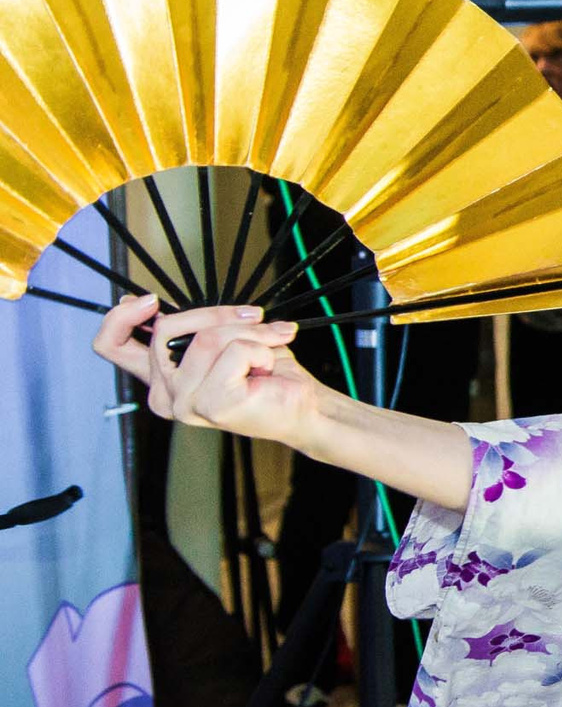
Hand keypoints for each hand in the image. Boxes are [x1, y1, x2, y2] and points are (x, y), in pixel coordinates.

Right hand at [94, 296, 318, 444]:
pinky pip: (234, 350)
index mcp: (160, 379)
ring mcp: (185, 402)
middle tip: (255, 316)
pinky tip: (267, 369)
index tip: (148, 300)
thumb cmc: (267, 372)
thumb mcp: (221, 339)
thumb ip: (188, 327)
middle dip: (217, 313)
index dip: (119, 317)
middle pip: (167, 327)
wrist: (307, 406)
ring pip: (208, 337)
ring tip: (271, 346)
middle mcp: (165, 395)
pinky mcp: (212, 403)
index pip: (109, 346)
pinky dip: (262, 348)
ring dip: (252, 333)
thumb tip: (142, 302)